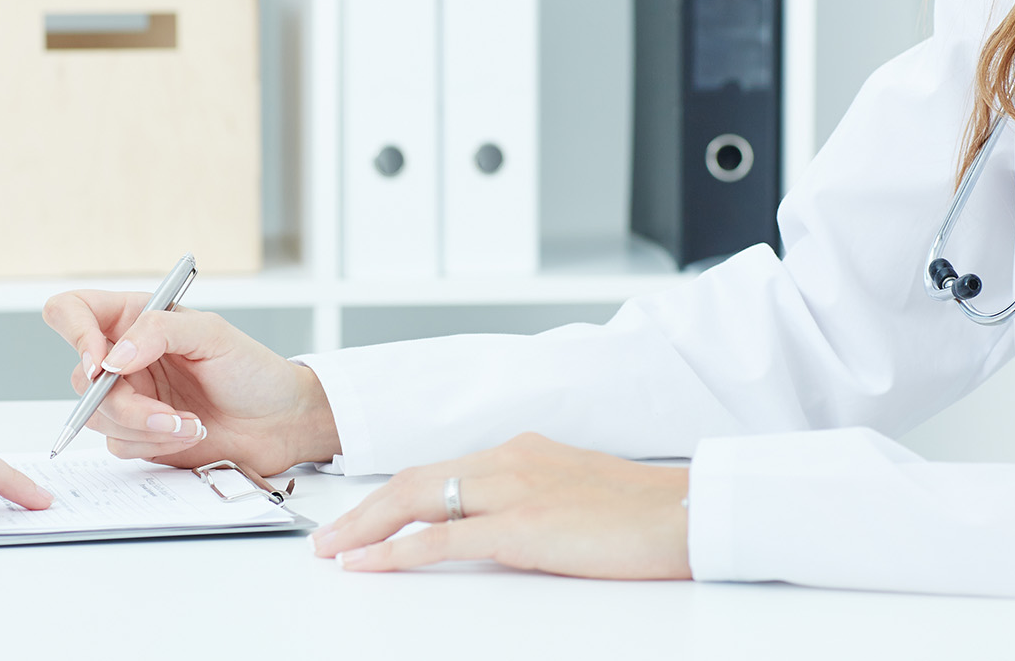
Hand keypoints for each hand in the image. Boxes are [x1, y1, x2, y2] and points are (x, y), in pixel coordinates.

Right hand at [43, 290, 340, 476]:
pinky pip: (119, 445)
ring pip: (97, 418)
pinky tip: (189, 434)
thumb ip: (159, 332)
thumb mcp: (212, 334)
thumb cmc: (252, 371)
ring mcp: (129, 397)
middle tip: (167, 413)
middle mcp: (124, 357)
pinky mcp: (137, 434)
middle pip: (81, 379)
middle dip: (125, 404)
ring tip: (192, 423)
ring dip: (146, 427)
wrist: (279, 422)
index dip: (75, 335)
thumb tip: (113, 357)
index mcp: (134, 318)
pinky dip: (155, 444)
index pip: (72, 312)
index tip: (101, 364)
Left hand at [309, 433, 691, 578]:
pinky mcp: (522, 526)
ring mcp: (513, 490)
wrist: (688, 514)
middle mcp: (508, 460)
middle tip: (326, 538)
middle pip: (412, 481)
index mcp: (520, 451)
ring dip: (365, 529)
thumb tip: (497, 528)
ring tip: (332, 551)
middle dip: (361, 511)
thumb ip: (530, 501)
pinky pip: (440, 538)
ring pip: (415, 502)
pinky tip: (367, 564)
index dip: (391, 495)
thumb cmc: (644, 513)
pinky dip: (395, 552)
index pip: (437, 470)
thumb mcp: (574, 494)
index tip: (361, 517)